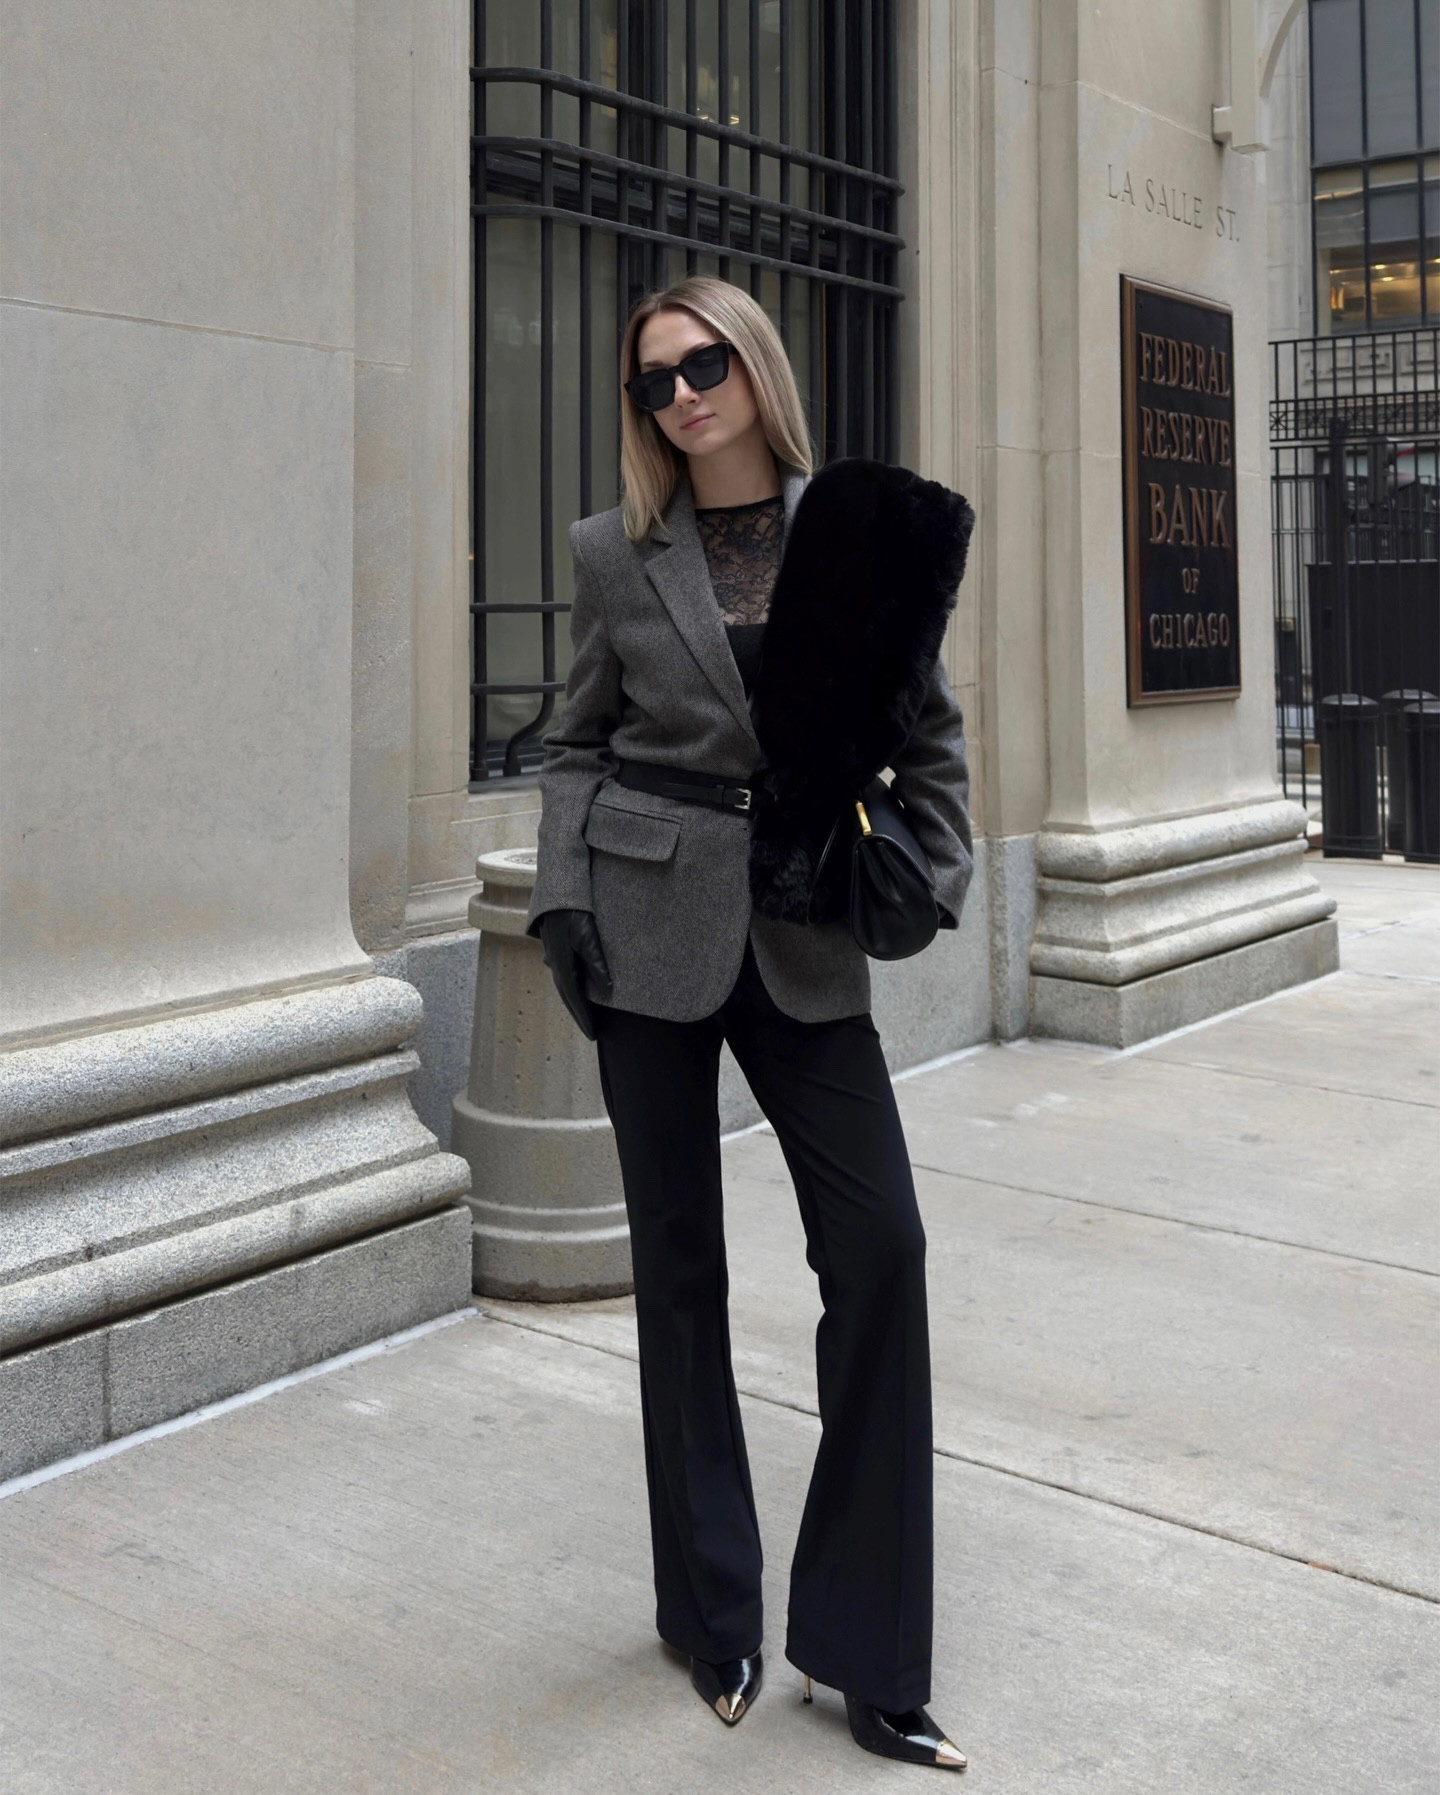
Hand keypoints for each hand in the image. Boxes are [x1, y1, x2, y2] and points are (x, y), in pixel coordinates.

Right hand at [537, 909, 612, 1039]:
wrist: (558, 894)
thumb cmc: (574, 912)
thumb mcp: (588, 935)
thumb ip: (597, 962)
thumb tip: (607, 989)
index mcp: (562, 965)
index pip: (574, 999)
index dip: (584, 1017)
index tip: (593, 1034)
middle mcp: (555, 964)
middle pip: (568, 996)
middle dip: (579, 1015)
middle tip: (591, 1032)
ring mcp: (554, 957)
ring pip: (565, 987)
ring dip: (574, 1003)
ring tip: (586, 1017)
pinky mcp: (557, 950)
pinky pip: (565, 976)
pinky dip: (572, 988)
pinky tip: (578, 990)